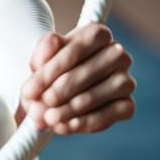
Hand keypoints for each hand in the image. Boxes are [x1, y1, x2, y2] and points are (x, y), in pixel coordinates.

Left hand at [18, 23, 135, 135]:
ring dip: (73, 108)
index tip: (31, 88)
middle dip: (61, 90)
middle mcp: (117, 54)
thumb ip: (42, 53)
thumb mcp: (40, 57)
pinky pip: (113, 113)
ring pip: (103, 92)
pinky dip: (88, 121)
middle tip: (40, 104)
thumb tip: (41, 62)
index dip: (52, 69)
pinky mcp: (127, 105)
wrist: (56, 92)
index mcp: (97, 34)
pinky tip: (65, 126)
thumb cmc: (50, 69)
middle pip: (91, 71)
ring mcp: (125, 80)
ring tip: (49, 117)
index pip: (77, 48)